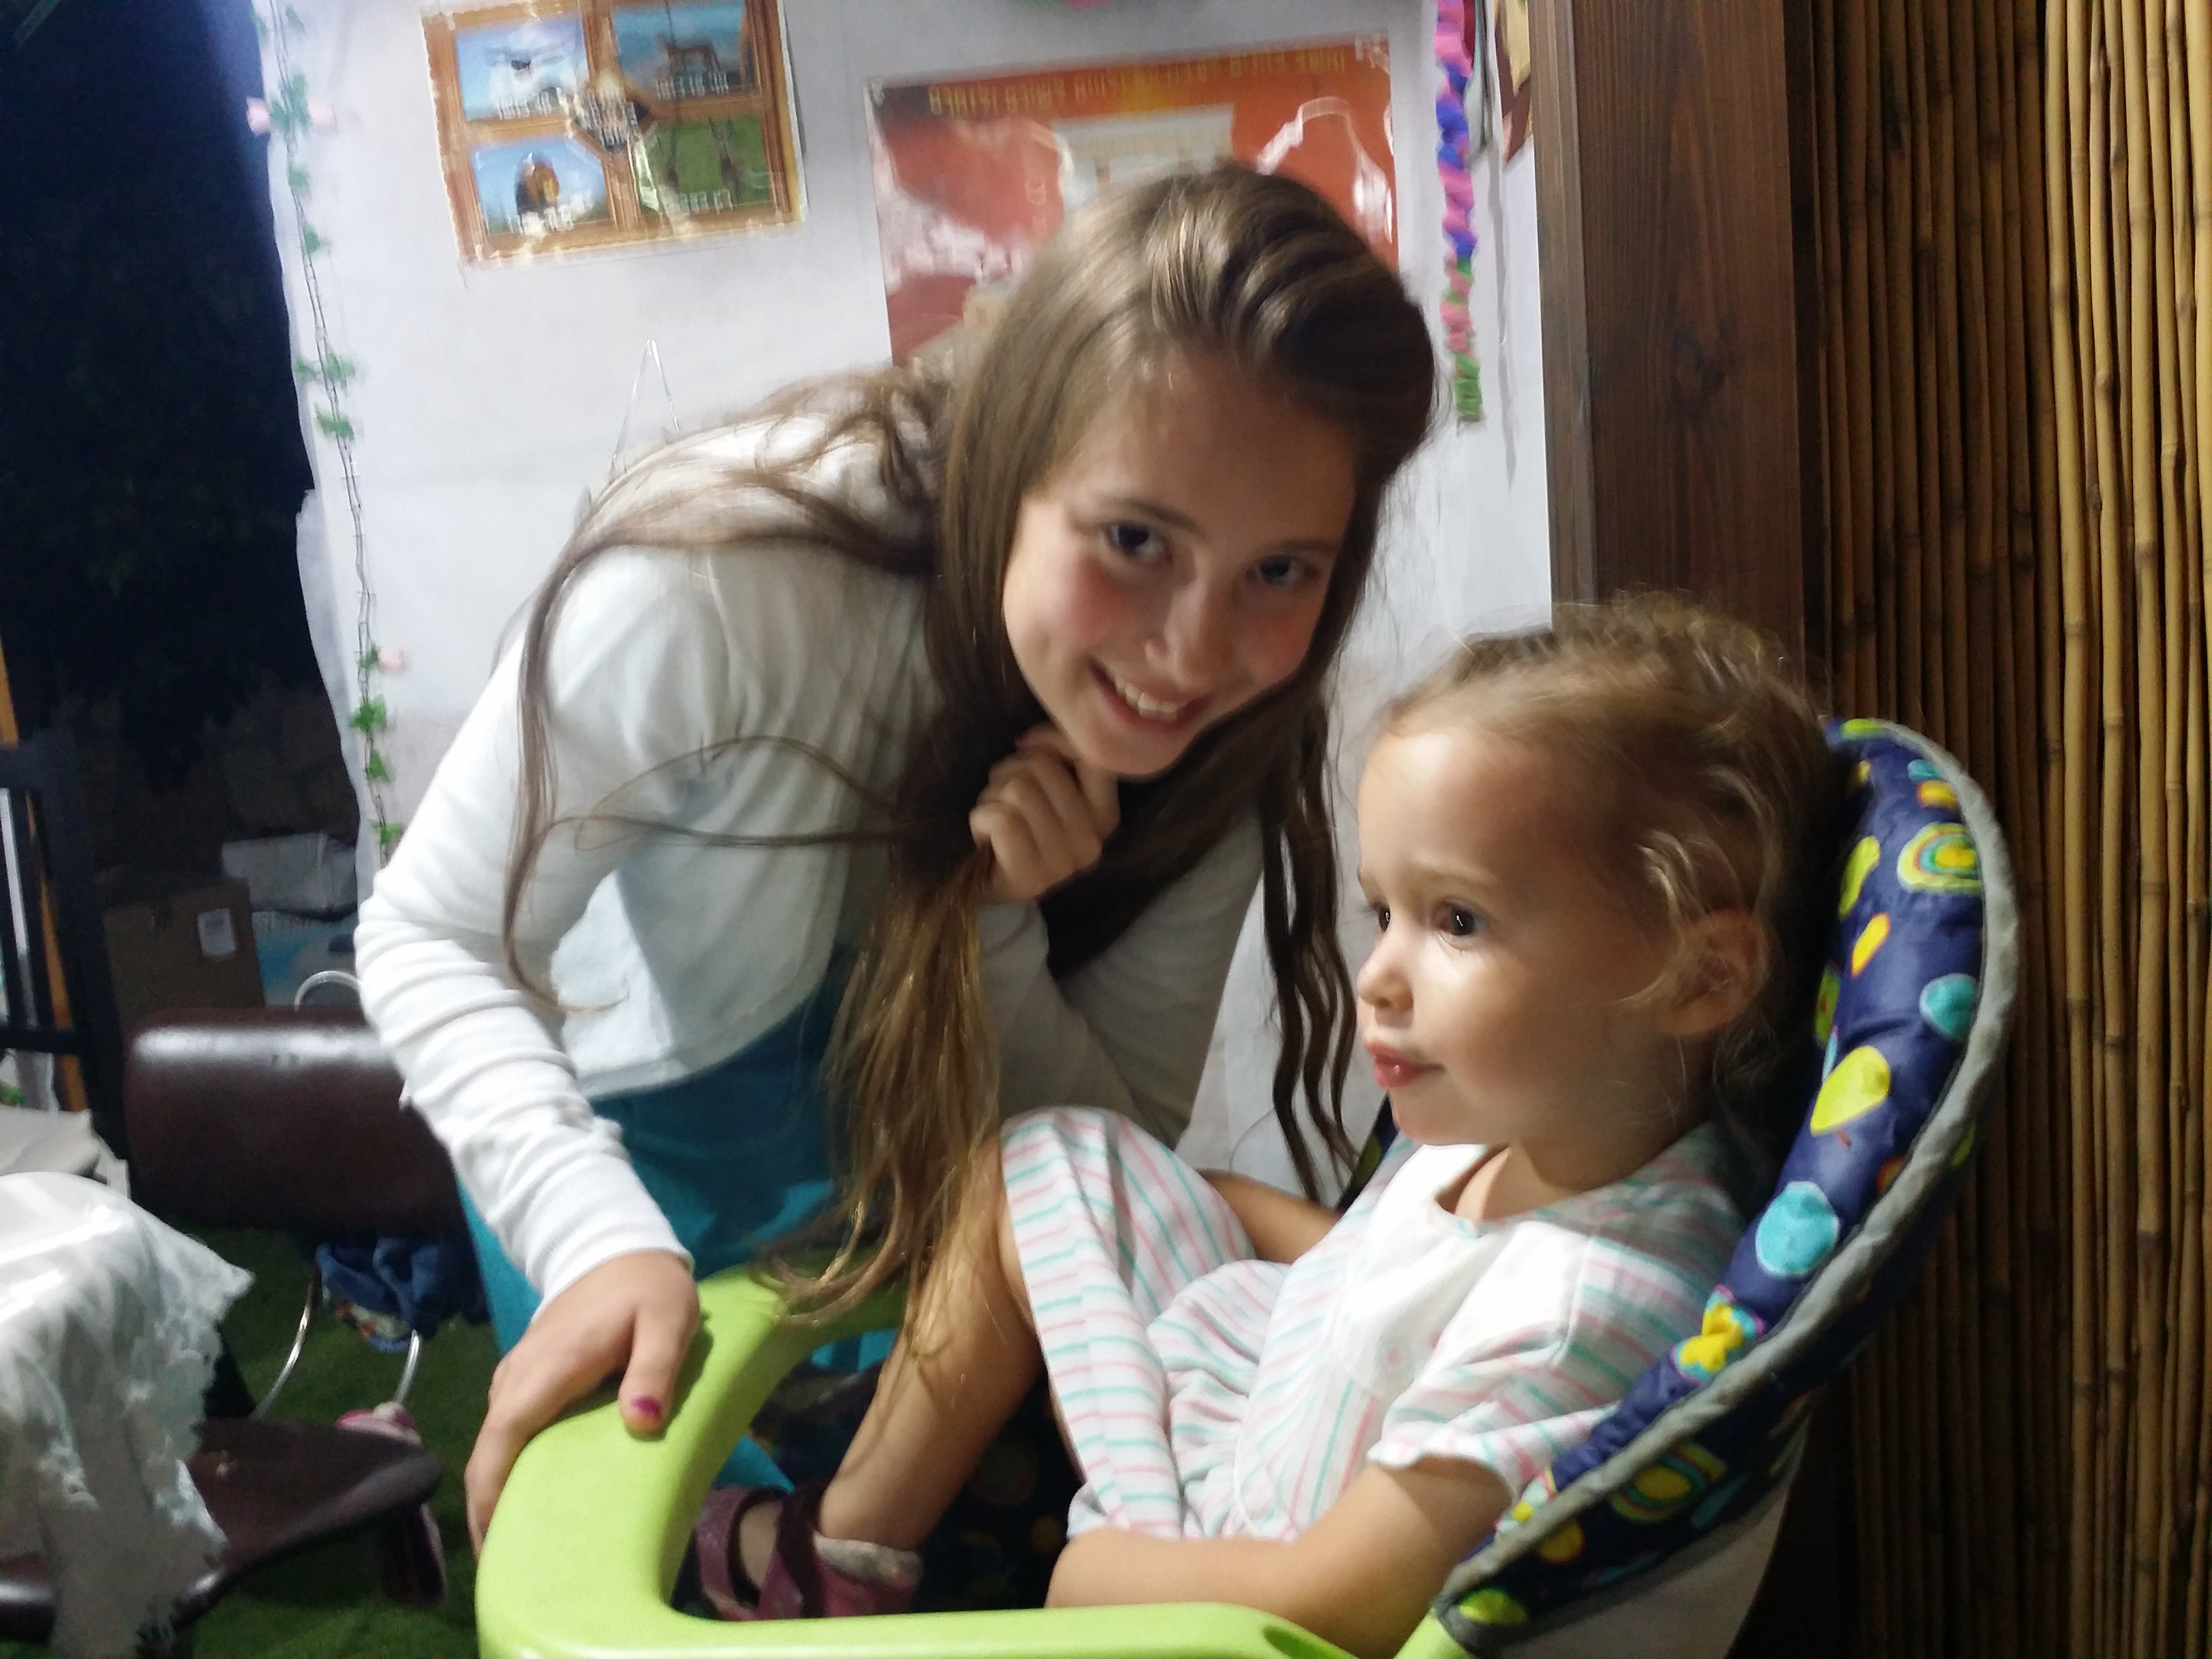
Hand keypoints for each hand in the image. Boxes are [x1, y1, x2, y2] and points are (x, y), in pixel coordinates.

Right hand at [464, 1248, 697, 1552]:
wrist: (617, 1246)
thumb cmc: (647, 1287)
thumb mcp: (669, 1317)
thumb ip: (655, 1366)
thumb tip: (641, 1421)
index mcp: (550, 1367)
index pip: (504, 1434)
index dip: (492, 1488)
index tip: (494, 1537)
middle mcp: (520, 1374)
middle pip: (489, 1447)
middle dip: (487, 1504)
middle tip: (504, 1560)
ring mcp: (517, 1373)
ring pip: (495, 1438)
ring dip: (497, 1485)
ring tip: (516, 1538)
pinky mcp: (524, 1375)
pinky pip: (507, 1426)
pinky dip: (507, 1462)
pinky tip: (528, 1491)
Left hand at [968, 725, 1119, 903]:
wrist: (988, 884)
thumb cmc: (1017, 827)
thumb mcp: (1044, 790)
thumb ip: (1053, 758)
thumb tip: (1031, 739)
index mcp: (1104, 817)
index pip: (1093, 758)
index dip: (1054, 739)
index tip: (1029, 747)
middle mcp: (1091, 842)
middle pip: (1043, 767)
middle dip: (1011, 770)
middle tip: (1004, 796)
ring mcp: (1063, 863)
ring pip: (1020, 789)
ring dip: (994, 795)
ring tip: (995, 815)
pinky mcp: (1031, 876)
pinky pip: (1001, 818)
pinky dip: (981, 817)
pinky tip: (985, 836)